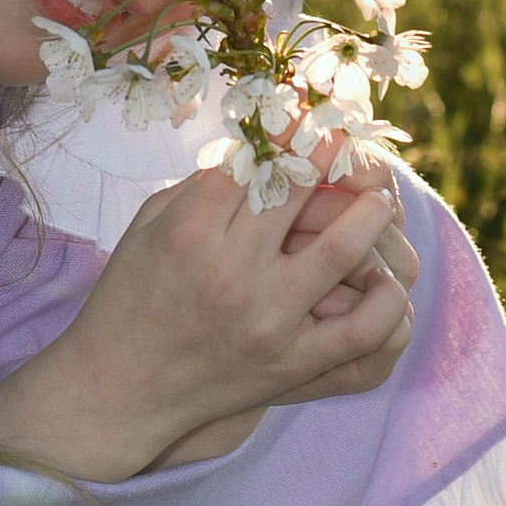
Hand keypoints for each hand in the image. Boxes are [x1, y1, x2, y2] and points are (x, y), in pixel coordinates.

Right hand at [0, 169, 414, 481]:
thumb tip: (266, 145)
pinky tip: (382, 275)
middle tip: (346, 142)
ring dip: (371, 210)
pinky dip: (387, 296)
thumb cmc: (131, 296)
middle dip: (331, 152)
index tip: (308, 115)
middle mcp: (231, 272)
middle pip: (301, 189)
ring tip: (378, 199)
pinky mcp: (292, 365)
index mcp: (190, 231)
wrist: (118, 390)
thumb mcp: (150, 224)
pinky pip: (364, 328)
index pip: (257, 159)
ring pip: (345, 247)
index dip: (289, 129)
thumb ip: (205, 183)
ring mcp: (267, 321)